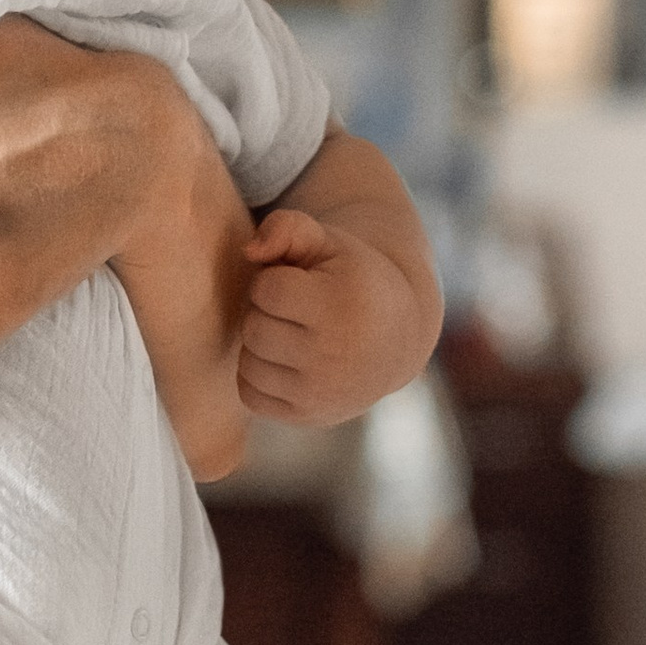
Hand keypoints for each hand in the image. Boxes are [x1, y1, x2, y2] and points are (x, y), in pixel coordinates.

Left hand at [238, 203, 432, 423]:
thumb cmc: (352, 280)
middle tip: (295, 309)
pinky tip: (285, 359)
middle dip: (266, 312)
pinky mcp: (308, 416)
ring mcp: (321, 393)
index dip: (275, 279)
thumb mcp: (328, 243)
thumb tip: (249, 251)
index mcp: (342, 305)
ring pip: (249, 363)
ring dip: (260, 344)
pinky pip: (250, 394)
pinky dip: (258, 374)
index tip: (302, 283)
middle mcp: (334, 356)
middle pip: (255, 327)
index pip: (266, 290)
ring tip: (292, 332)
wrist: (396, 339)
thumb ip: (286, 228)